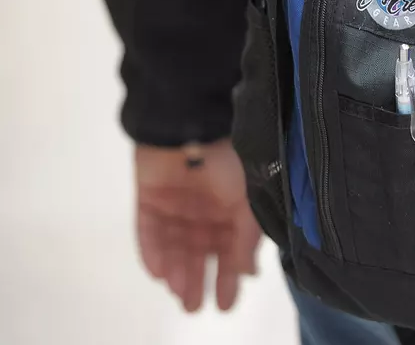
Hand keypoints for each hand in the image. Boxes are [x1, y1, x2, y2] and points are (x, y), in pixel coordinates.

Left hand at [135, 139, 261, 311]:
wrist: (192, 124)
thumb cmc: (228, 161)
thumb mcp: (248, 201)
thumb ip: (247, 238)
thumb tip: (248, 273)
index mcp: (231, 209)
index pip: (229, 250)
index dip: (228, 277)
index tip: (225, 305)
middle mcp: (204, 211)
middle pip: (200, 253)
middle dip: (198, 280)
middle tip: (194, 308)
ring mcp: (175, 205)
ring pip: (175, 247)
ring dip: (177, 271)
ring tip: (179, 293)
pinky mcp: (148, 199)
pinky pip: (149, 232)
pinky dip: (152, 252)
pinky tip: (158, 273)